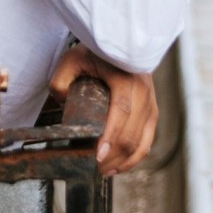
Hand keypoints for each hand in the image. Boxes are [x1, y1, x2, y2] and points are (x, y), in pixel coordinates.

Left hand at [49, 45, 159, 177]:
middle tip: (92, 167)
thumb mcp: (72, 61)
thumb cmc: (95, 53)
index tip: (97, 155)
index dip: (111, 135)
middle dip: (113, 155)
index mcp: (125, 76)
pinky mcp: (152, 110)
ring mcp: (151, 101)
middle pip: (133, 131)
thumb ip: (61, 82)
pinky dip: (135, 157)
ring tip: (103, 171)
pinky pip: (148, 140)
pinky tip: (118, 166)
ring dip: (124, 160)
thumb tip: (62, 107)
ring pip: (143, 140)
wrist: (120, 42)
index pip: (122, 110)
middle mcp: (143, 89)